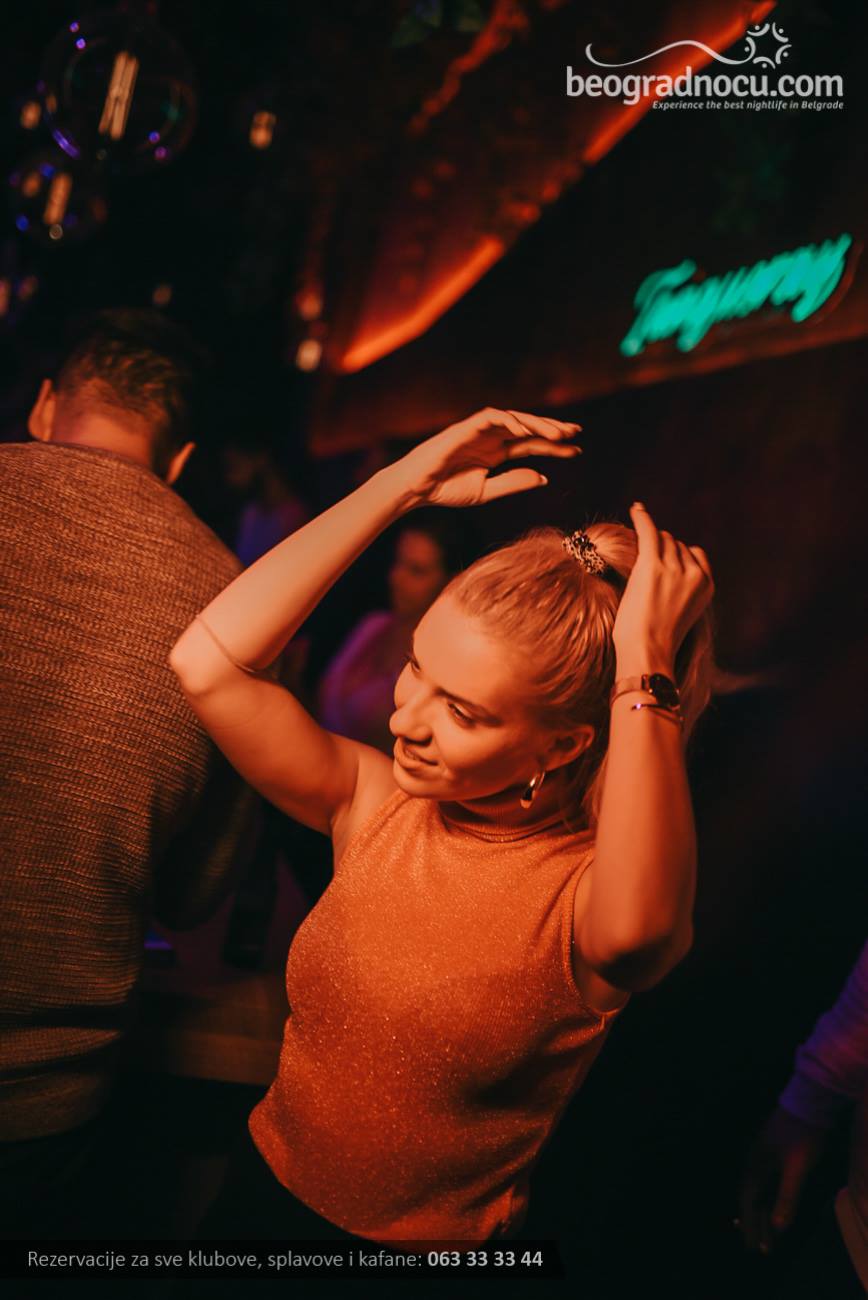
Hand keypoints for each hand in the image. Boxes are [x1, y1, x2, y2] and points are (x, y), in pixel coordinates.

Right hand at [393, 407, 580, 508]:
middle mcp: (491, 438)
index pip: (531, 445)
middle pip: (528, 428)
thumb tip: (544, 478)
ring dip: (536, 423)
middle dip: (552, 429)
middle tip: (575, 433)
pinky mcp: (467, 426)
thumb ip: (513, 483)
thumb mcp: (486, 490)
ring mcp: (480, 430)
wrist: (417, 488)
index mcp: (496, 453)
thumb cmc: (445, 490)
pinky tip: (526, 430)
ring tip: (558, 433)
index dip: (554, 446)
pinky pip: (493, 417)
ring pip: (515, 419)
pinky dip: (510, 421)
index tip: (576, 450)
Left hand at [612, 503, 712, 674]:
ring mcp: (673, 567)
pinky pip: (648, 531)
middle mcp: (693, 572)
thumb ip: (683, 589)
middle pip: (675, 544)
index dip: (676, 556)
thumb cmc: (657, 642)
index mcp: (706, 584)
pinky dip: (641, 517)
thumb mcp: (682, 613)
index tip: (663, 565)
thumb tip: (669, 569)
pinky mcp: (652, 565)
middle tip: (645, 575)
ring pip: (661, 539)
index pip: (694, 552)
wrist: (648, 653)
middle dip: (661, 552)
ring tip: (636, 564)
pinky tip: (635, 508)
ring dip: (650, 544)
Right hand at [737, 1105, 828, 1253]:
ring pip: (761, 1192)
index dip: (750, 1226)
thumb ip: (787, 1197)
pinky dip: (772, 1201)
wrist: (810, 1101)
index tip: (753, 1249)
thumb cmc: (803, 1135)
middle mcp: (756, 1163)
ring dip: (764, 1214)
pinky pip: (769, 1185)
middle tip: (759, 1249)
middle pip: (752, 1200)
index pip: (748, 1203)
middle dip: (756, 1225)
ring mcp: (765, 1157)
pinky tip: (777, 1209)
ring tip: (769, 1236)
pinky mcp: (776, 1154)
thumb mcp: (797, 1168)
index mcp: (756, 1166)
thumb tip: (777, 1226)